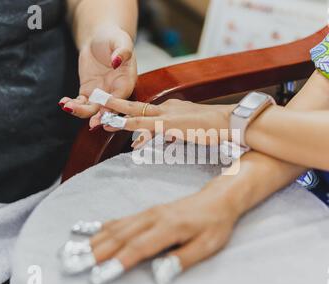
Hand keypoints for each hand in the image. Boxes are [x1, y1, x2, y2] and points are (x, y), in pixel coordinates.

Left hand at [59, 26, 137, 117]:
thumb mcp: (121, 41)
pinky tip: (64, 103)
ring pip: (92, 109)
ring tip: (69, 107)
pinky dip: (72, 105)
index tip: (105, 112)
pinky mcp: (88, 92)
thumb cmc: (114, 39)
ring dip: (81, 112)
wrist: (100, 38)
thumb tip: (117, 60)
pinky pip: (81, 103)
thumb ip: (122, 51)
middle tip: (92, 123)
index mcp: (127, 82)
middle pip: (108, 109)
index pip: (122, 98)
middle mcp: (115, 92)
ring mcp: (101, 94)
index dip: (114, 106)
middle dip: (99, 117)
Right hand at [85, 189, 241, 283]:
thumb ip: (182, 260)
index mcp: (168, 227)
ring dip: (90, 241)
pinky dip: (99, 226)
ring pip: (114, 228)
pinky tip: (83, 229)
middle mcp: (153, 218)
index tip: (97, 275)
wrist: (217, 199)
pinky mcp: (145, 212)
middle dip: (93, 253)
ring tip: (69, 251)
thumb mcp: (207, 245)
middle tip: (70, 264)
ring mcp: (147, 213)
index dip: (117, 262)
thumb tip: (160, 276)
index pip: (138, 248)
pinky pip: (118, 219)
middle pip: (118, 237)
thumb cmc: (213, 225)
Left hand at [87, 98, 235, 146]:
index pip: (147, 111)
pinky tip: (116, 124)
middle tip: (100, 100)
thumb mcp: (192, 130)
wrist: (228, 122)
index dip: (131, 115)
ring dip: (117, 113)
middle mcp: (167, 108)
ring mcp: (167, 115)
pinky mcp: (169, 123)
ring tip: (100, 113)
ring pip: (136, 112)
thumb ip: (176, 133)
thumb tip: (166, 139)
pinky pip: (143, 123)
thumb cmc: (215, 128)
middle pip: (137, 107)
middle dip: (117, 104)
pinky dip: (128, 124)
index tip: (118, 117)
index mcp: (172, 109)